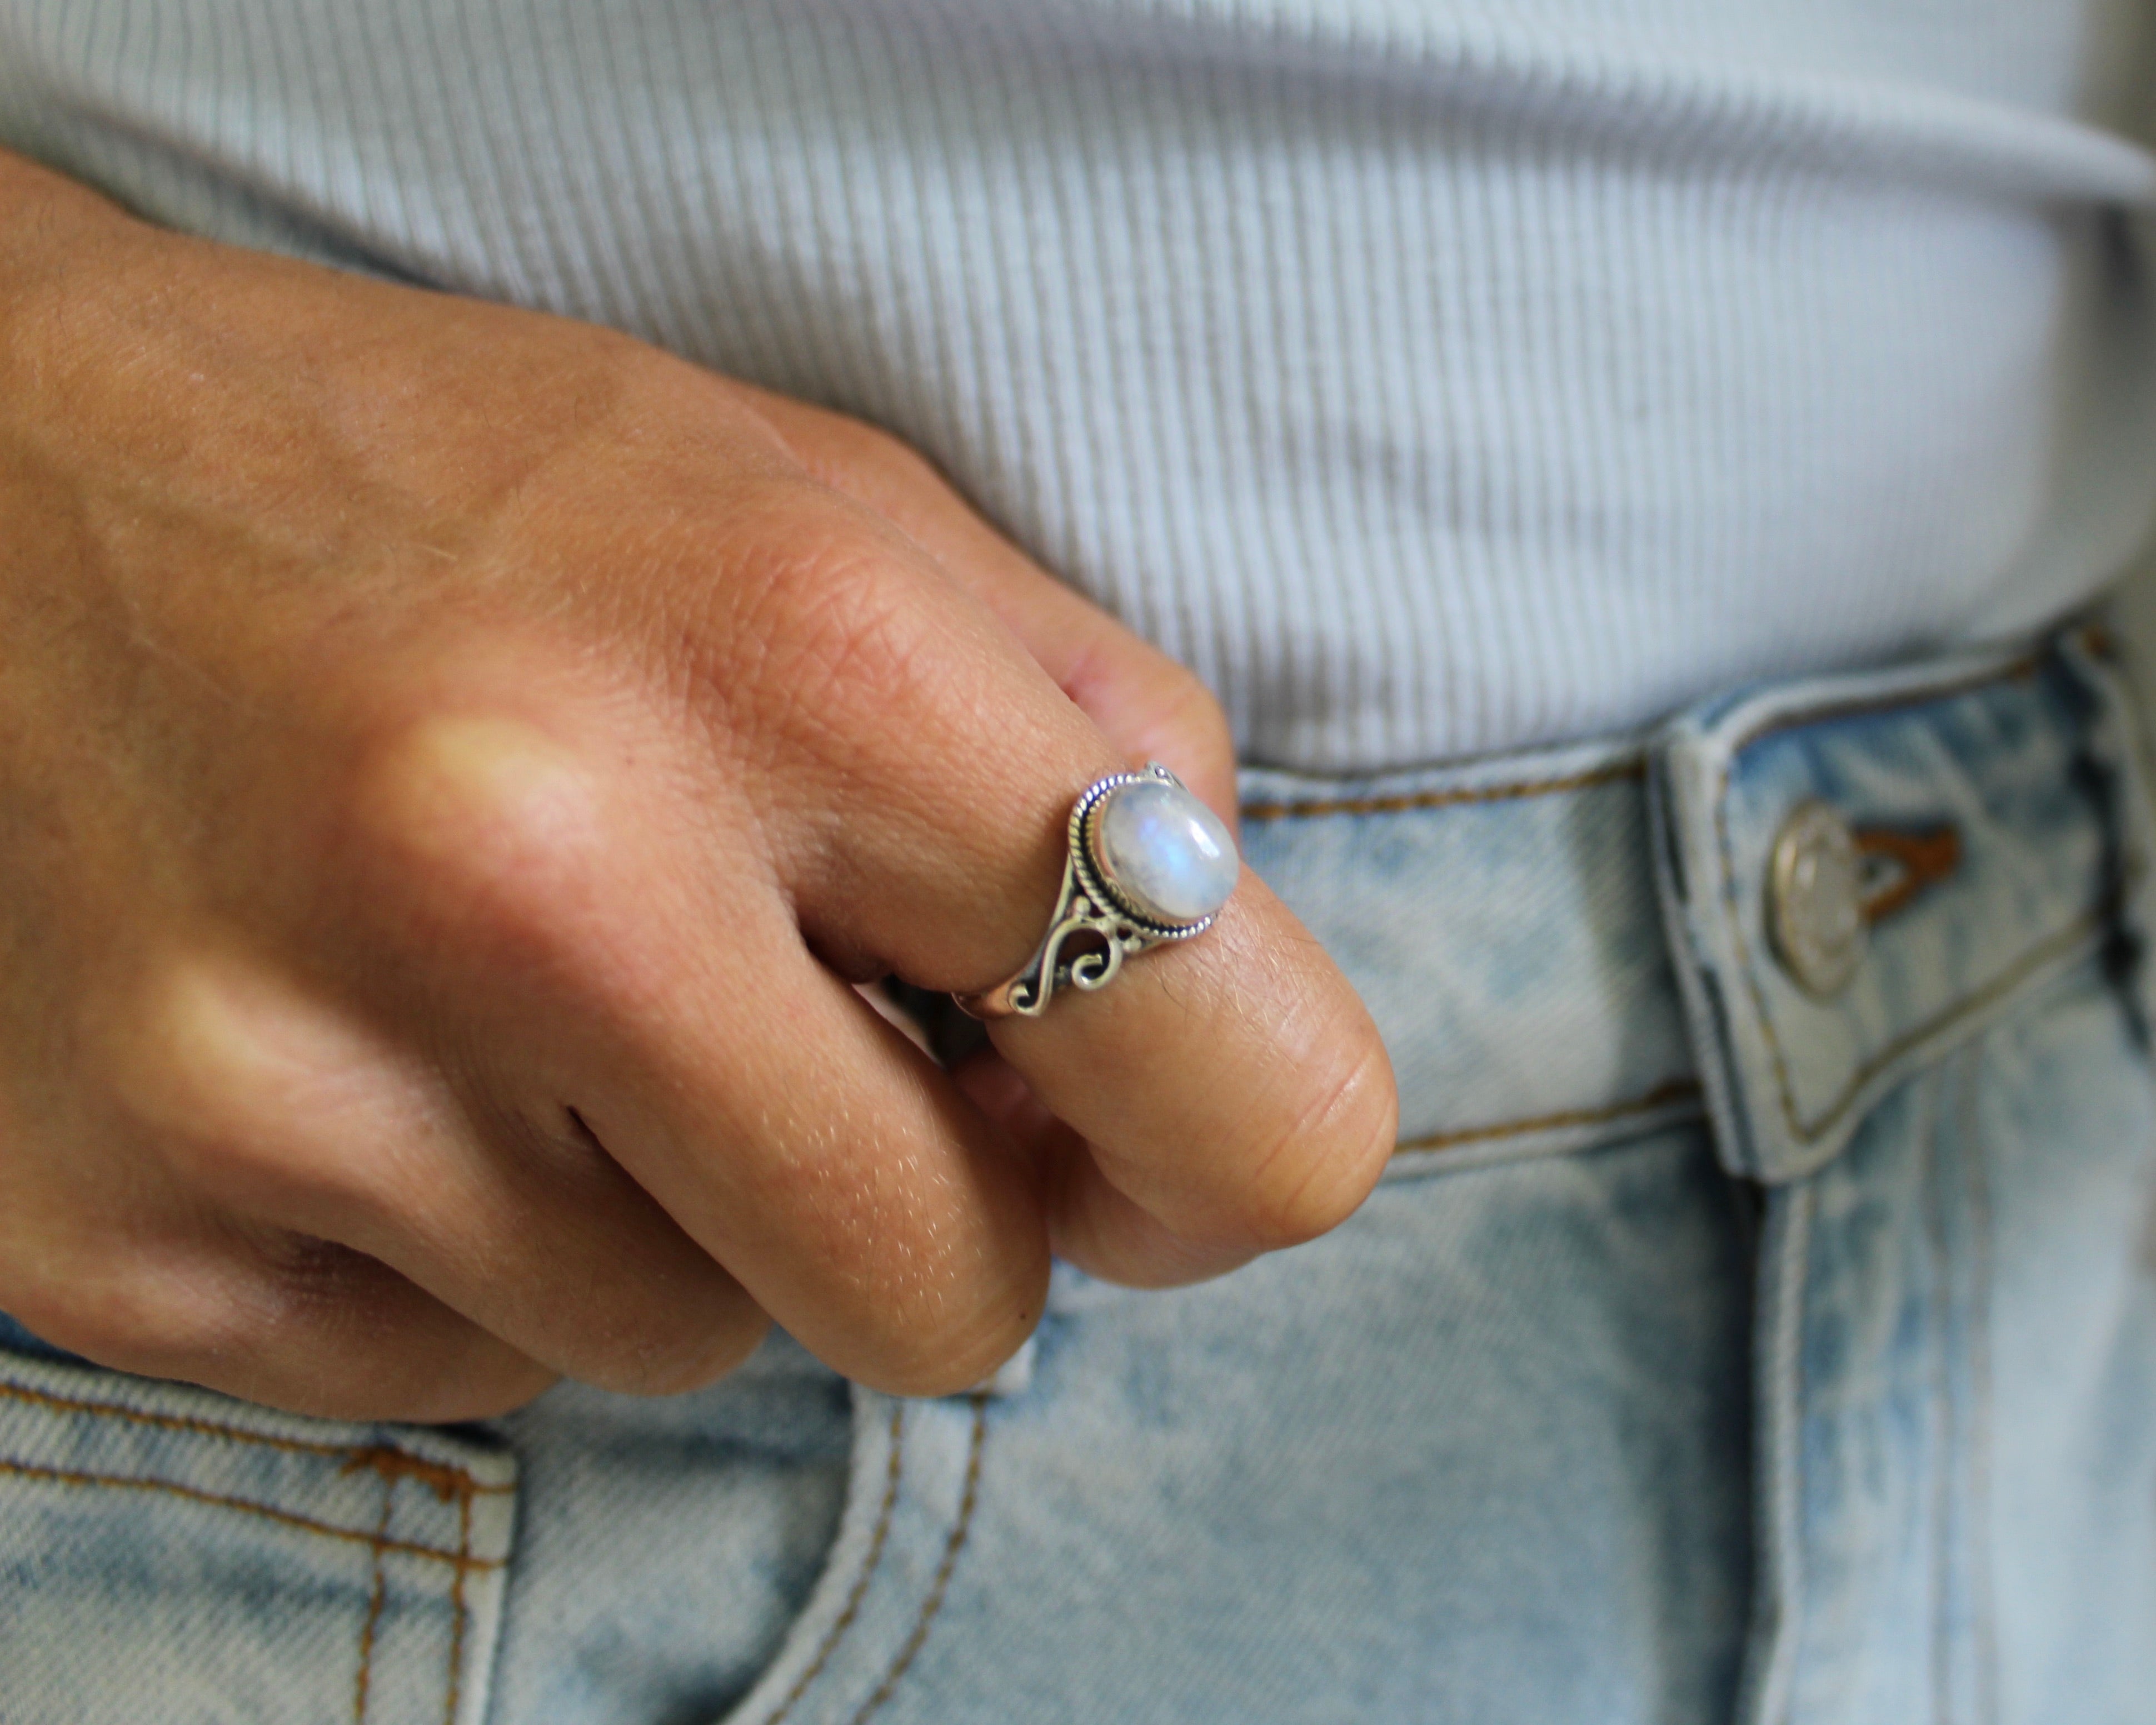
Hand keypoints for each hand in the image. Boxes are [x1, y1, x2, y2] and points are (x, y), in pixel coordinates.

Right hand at [0, 152, 1395, 1420]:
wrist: (8, 469)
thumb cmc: (477, 489)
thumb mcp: (841, 512)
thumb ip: (1095, 748)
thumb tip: (1198, 1029)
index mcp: (789, 656)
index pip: (1224, 1078)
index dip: (1226, 1151)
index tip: (1139, 1138)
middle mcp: (537, 876)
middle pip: (954, 1302)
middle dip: (935, 1210)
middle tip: (819, 1045)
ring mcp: (306, 1081)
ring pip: (697, 1346)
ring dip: (678, 1206)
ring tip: (535, 985)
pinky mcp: (132, 1230)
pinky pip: (472, 1373)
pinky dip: (482, 1246)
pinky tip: (389, 1046)